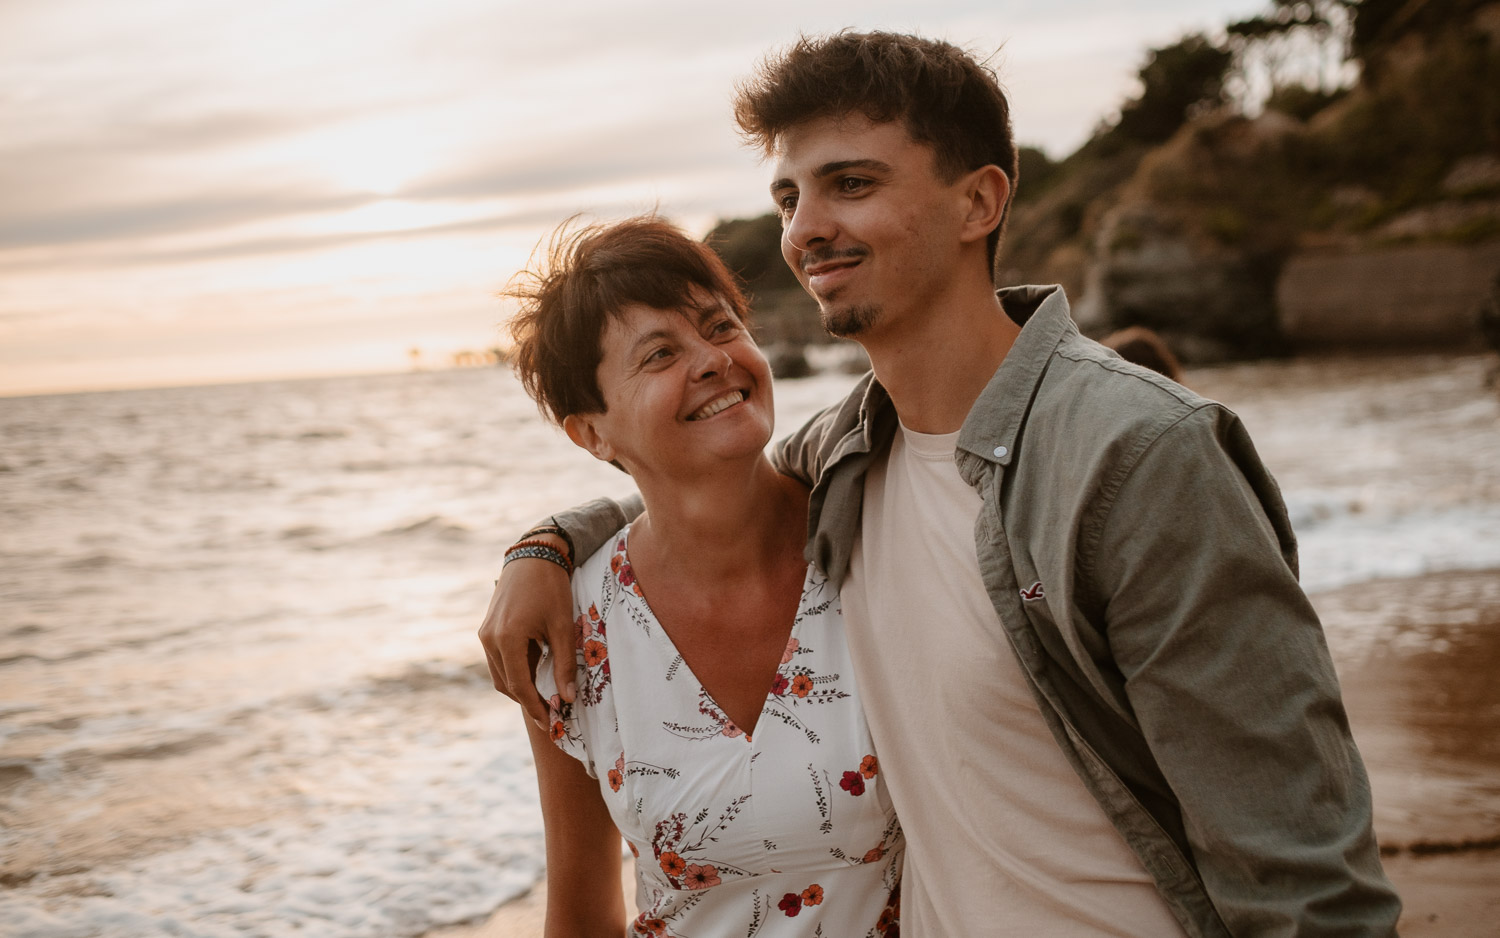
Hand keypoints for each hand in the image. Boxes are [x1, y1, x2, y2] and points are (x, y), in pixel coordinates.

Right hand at [479, 534, 576, 727]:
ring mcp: (485, 634)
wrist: (534, 556)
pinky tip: (537, 670)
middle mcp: (489, 639)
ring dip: (520, 686)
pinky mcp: (487, 629)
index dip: (535, 707)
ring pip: (500, 674)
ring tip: (546, 693)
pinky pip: (498, 659)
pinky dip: (515, 670)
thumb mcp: (562, 627)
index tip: (550, 723)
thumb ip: (564, 665)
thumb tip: (567, 698)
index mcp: (507, 639)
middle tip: (551, 712)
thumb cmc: (551, 588)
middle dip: (528, 700)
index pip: (519, 686)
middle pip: (506, 684)